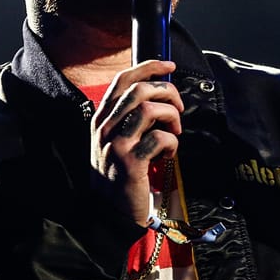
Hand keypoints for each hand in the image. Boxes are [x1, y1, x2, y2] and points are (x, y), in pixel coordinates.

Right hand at [90, 60, 182, 225]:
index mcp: (101, 119)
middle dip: (167, 92)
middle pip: (140, 89)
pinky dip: (172, 144)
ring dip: (172, 117)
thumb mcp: (113, 142)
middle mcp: (106, 128)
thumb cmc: (117, 176)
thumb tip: (158, 96)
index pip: (123, 80)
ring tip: (174, 132)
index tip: (169, 65)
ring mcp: (117, 144)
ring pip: (151, 109)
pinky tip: (169, 155)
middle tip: (178, 108)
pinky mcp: (131, 162)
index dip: (149, 67)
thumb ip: (128, 119)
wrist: (107, 214)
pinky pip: (160, 138)